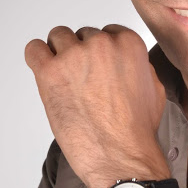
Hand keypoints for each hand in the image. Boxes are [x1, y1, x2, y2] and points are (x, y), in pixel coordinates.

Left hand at [25, 24, 169, 187]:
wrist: (121, 156)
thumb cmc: (137, 129)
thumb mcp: (153, 87)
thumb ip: (137, 65)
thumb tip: (124, 62)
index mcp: (128, 43)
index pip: (107, 31)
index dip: (100, 52)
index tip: (97, 67)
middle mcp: (101, 44)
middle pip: (82, 35)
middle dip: (81, 55)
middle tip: (82, 80)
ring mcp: (74, 56)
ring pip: (58, 37)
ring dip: (59, 54)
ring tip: (64, 79)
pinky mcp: (50, 72)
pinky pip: (33, 49)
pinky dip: (37, 58)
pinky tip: (45, 73)